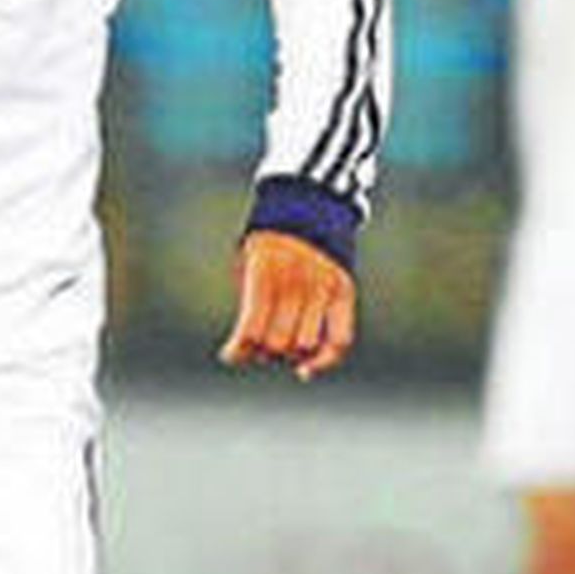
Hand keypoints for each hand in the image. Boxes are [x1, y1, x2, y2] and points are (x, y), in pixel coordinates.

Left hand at [216, 230, 355, 381]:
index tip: (230, 354)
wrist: (308, 204)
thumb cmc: (268, 241)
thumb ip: (249, 303)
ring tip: (280, 346)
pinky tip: (305, 369)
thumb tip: (249, 349)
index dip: (236, 350)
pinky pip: (340, 340)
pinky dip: (323, 362)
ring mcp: (324, 287)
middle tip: (257, 345)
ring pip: (305, 346)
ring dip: (288, 355)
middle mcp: (297, 282)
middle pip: (277, 344)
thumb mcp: (246, 262)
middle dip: (261, 352)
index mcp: (265, 272)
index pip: (250, 329)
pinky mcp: (344, 292)